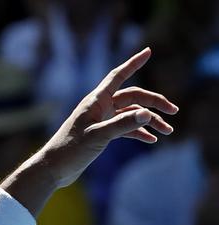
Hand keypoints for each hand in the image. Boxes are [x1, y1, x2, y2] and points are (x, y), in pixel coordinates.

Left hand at [35, 48, 177, 189]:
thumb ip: (123, 125)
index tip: (149, 51)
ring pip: (131, 114)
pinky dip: (138, 132)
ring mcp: (101, 120)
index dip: (133, 63)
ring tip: (168, 132)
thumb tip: (148, 114)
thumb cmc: (70, 150)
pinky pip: (125, 128)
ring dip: (150, 121)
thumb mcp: (98, 137)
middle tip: (174, 112)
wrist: (53, 170)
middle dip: (154, 102)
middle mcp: (99, 107)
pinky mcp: (101, 134)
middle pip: (133, 97)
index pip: (118, 76)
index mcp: (96, 101)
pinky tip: (151, 140)